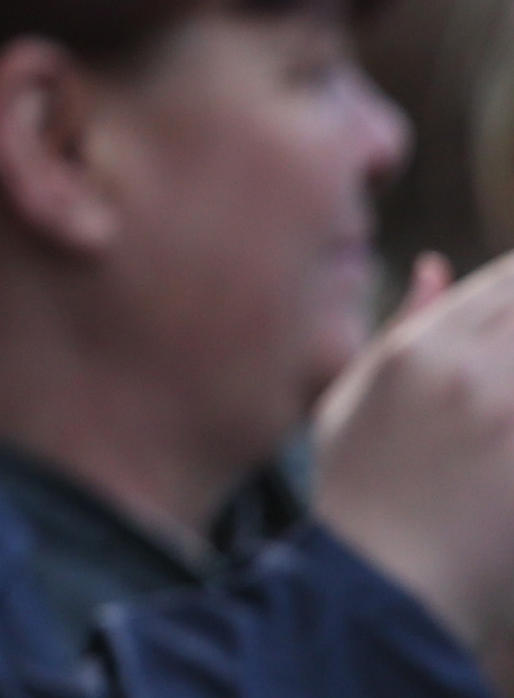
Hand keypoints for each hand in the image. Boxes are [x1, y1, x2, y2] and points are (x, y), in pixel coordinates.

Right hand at [316, 250, 513, 666]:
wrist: (384, 583)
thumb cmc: (359, 491)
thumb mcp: (353, 397)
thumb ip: (400, 327)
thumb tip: (437, 267)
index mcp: (418, 351)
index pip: (503, 285)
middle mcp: (469, 374)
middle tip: (508, 375)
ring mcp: (510, 419)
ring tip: (508, 407)